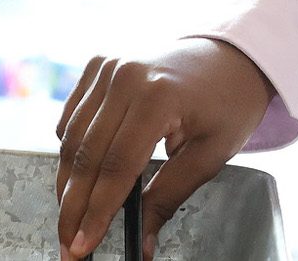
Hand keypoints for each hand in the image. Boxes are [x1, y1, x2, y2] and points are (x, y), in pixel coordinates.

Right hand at [53, 38, 276, 260]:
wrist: (231, 56)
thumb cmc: (228, 101)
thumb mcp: (210, 154)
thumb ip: (168, 197)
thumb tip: (141, 241)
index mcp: (158, 96)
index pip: (115, 167)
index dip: (95, 213)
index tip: (81, 247)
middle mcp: (126, 76)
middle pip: (86, 156)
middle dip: (73, 208)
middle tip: (68, 246)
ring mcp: (109, 67)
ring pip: (71, 139)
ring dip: (66, 184)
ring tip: (71, 219)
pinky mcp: (99, 65)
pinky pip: (72, 117)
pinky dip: (71, 150)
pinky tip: (79, 176)